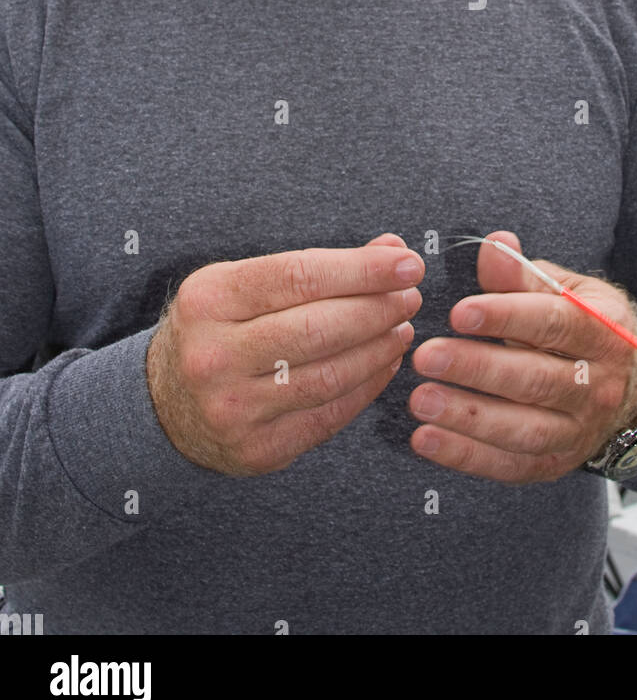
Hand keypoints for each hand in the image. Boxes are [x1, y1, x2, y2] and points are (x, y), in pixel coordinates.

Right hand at [146, 233, 423, 475]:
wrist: (162, 405)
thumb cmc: (219, 329)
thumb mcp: (247, 284)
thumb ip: (319, 266)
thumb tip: (393, 250)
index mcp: (209, 299)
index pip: (299, 275)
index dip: (361, 268)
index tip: (408, 262)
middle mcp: (214, 355)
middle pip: (318, 327)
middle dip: (378, 309)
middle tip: (410, 297)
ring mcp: (233, 408)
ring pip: (329, 375)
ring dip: (379, 349)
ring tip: (401, 328)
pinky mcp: (257, 449)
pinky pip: (329, 415)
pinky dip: (366, 386)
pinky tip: (384, 363)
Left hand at [408, 231, 636, 482]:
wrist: (629, 388)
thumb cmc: (584, 327)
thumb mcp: (568, 291)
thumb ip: (524, 275)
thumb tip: (494, 246)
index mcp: (603, 332)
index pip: (553, 323)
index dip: (506, 317)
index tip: (460, 312)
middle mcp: (597, 385)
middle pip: (536, 380)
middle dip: (477, 369)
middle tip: (426, 357)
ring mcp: (579, 430)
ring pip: (524, 429)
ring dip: (468, 418)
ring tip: (420, 400)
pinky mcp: (556, 464)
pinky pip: (510, 465)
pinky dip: (467, 456)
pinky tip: (426, 439)